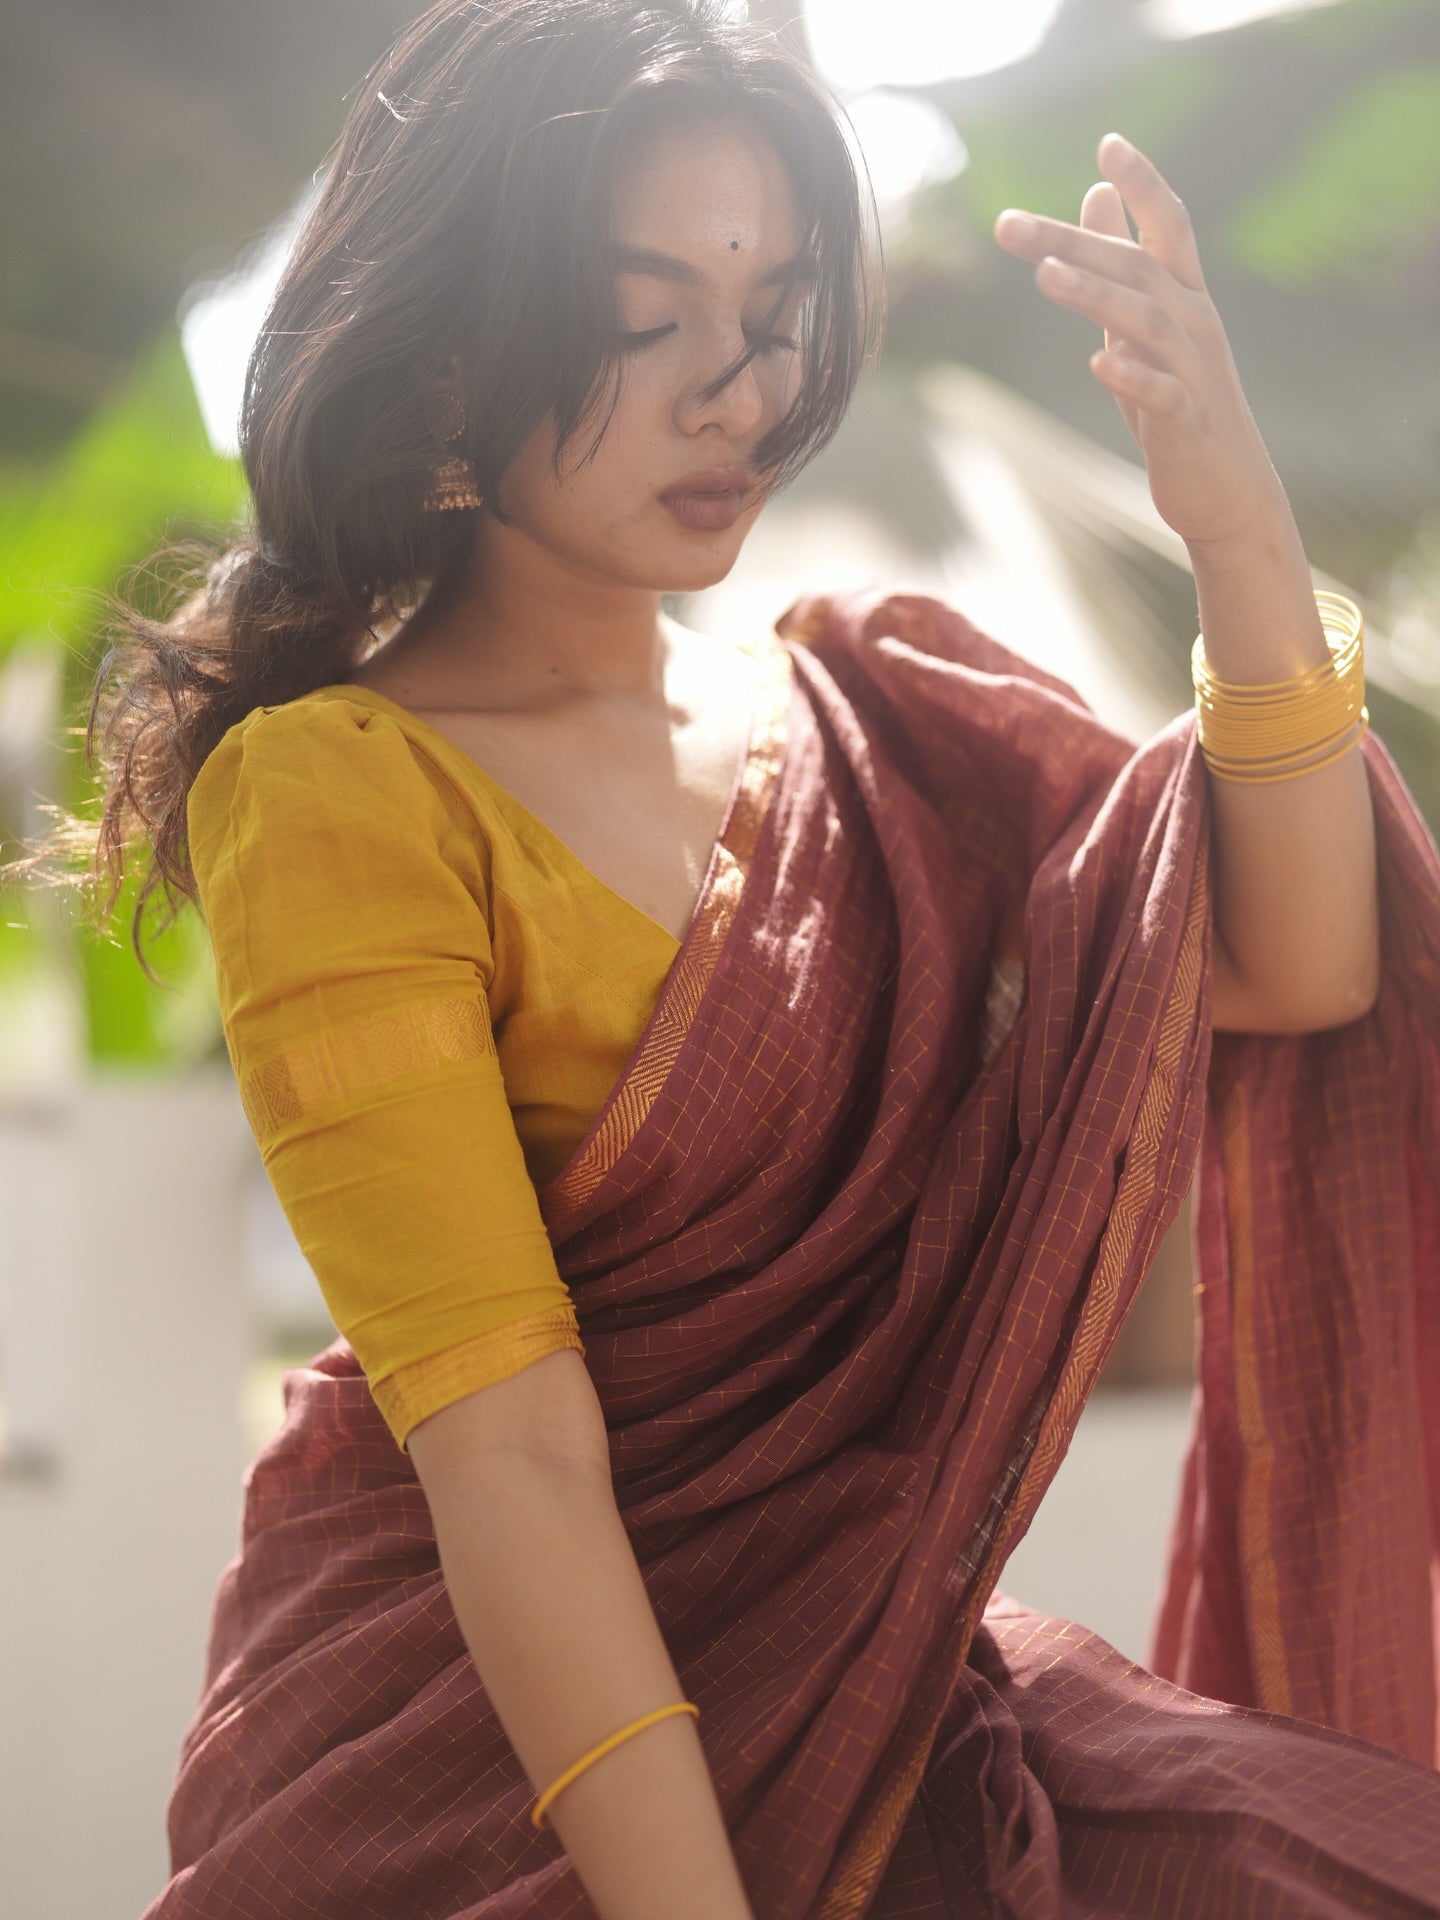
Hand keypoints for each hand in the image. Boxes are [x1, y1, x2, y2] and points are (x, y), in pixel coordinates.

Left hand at [994, 133, 1288, 553]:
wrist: (1226, 490)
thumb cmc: (1180, 404)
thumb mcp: (1147, 327)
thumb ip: (1122, 264)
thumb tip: (1096, 195)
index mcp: (1187, 298)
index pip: (1170, 225)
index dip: (1143, 184)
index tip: (1109, 143)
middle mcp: (1195, 324)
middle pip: (1136, 267)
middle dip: (1073, 240)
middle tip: (1009, 225)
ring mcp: (1193, 374)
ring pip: (1146, 322)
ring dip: (1095, 295)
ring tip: (1045, 276)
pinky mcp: (1185, 425)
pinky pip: (1160, 395)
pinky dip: (1132, 378)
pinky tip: (1099, 363)